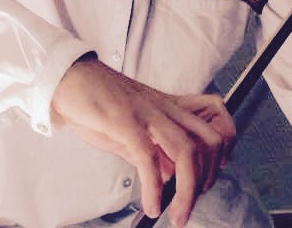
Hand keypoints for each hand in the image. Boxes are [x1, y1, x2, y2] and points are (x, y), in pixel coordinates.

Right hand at [50, 58, 236, 226]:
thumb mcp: (131, 127)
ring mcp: (146, 113)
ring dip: (188, 192)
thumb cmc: (96, 100)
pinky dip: (154, 189)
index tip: (210, 175)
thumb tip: (169, 176)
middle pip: (210, 140)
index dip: (223, 148)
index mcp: (168, 106)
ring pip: (187, 151)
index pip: (216, 116)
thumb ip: (152, 149)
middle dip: (208, 178)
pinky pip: (148, 158)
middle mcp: (163, 108)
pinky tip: (151, 205)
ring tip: (177, 215)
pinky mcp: (124, 121)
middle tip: (190, 200)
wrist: (67, 78)